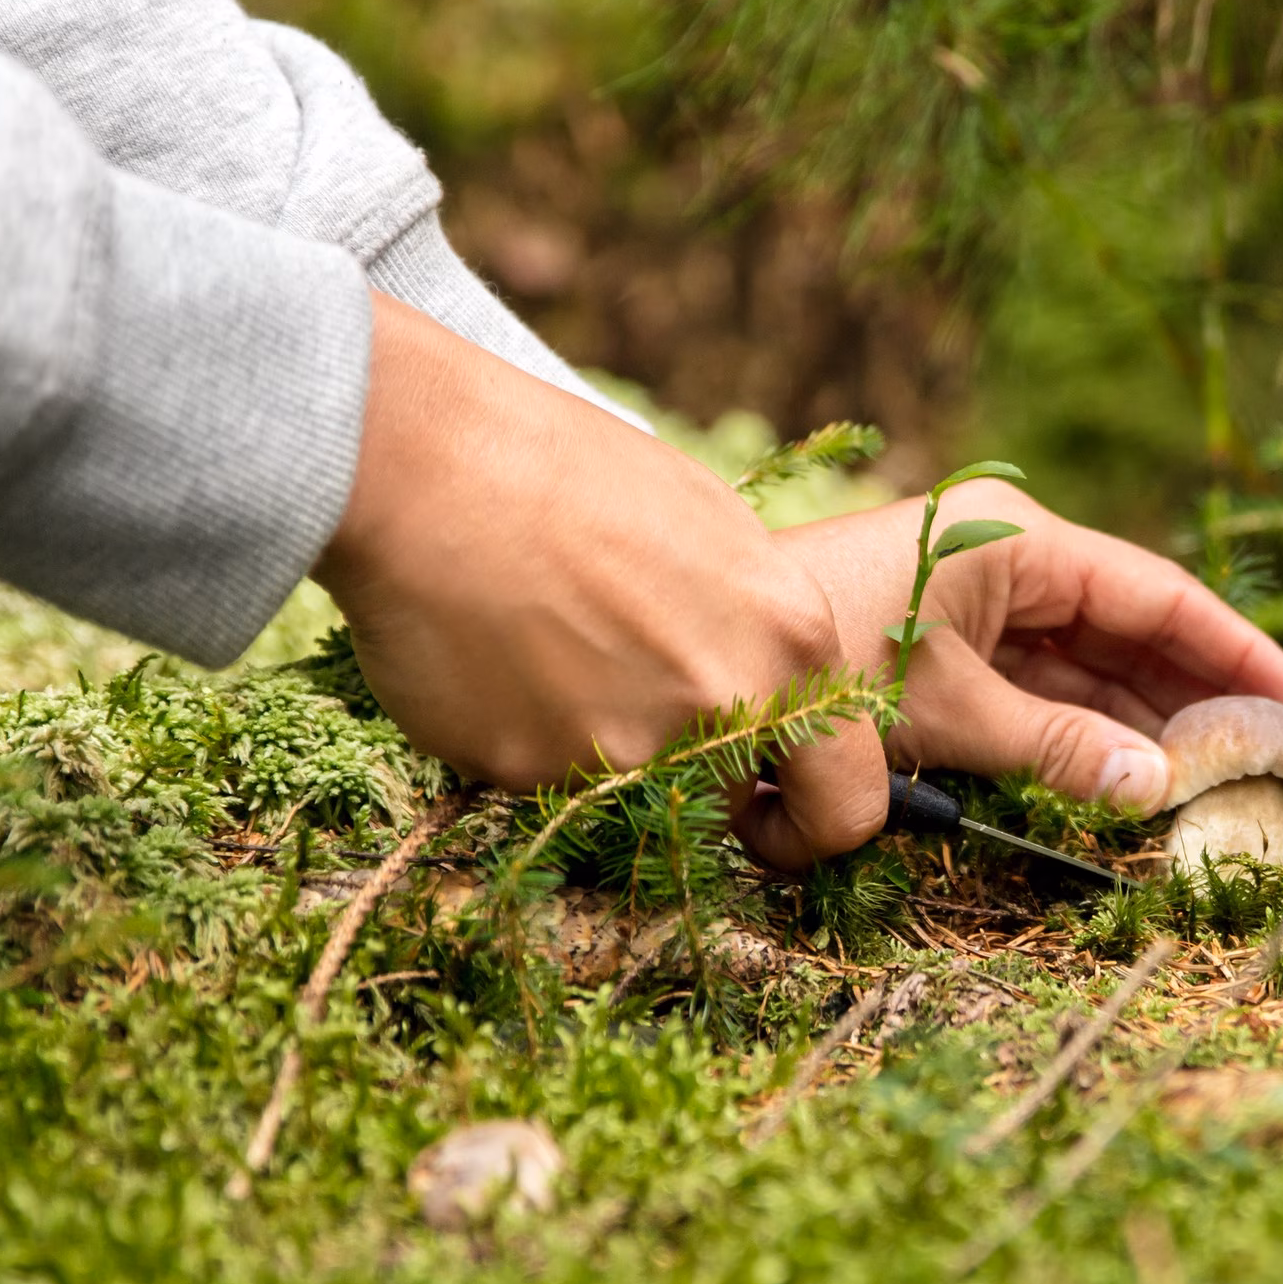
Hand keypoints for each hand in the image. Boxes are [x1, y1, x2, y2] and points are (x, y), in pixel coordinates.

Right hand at [314, 296, 886, 865]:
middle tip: (642, 720)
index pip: (851, 802)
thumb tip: (765, 691)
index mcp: (792, 641)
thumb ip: (751, 630)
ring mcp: (630, 749)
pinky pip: (544, 780)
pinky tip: (492, 657)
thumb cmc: (570, 471)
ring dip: (598, 748)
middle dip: (703, 791)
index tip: (772, 809)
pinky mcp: (536, 773)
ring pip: (633, 795)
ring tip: (545, 649)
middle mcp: (726, 707)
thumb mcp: (712, 534)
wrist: (431, 464)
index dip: (813, 819)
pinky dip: (521, 736)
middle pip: (736, 806)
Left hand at [777, 480, 1282, 811]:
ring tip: (1221, 789)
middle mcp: (1008, 565)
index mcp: (1019, 542)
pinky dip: (1083, 742)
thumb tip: (1159, 787)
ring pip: (1088, 676)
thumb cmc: (818, 659)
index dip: (1239, 658)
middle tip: (1277, 767)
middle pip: (1134, 638)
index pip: (1160, 598)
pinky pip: (1038, 699)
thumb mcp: (950, 709)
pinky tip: (1134, 786)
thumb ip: (1059, 749)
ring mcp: (977, 610)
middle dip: (1202, 703)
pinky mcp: (944, 653)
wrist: (702, 654)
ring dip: (1146, 731)